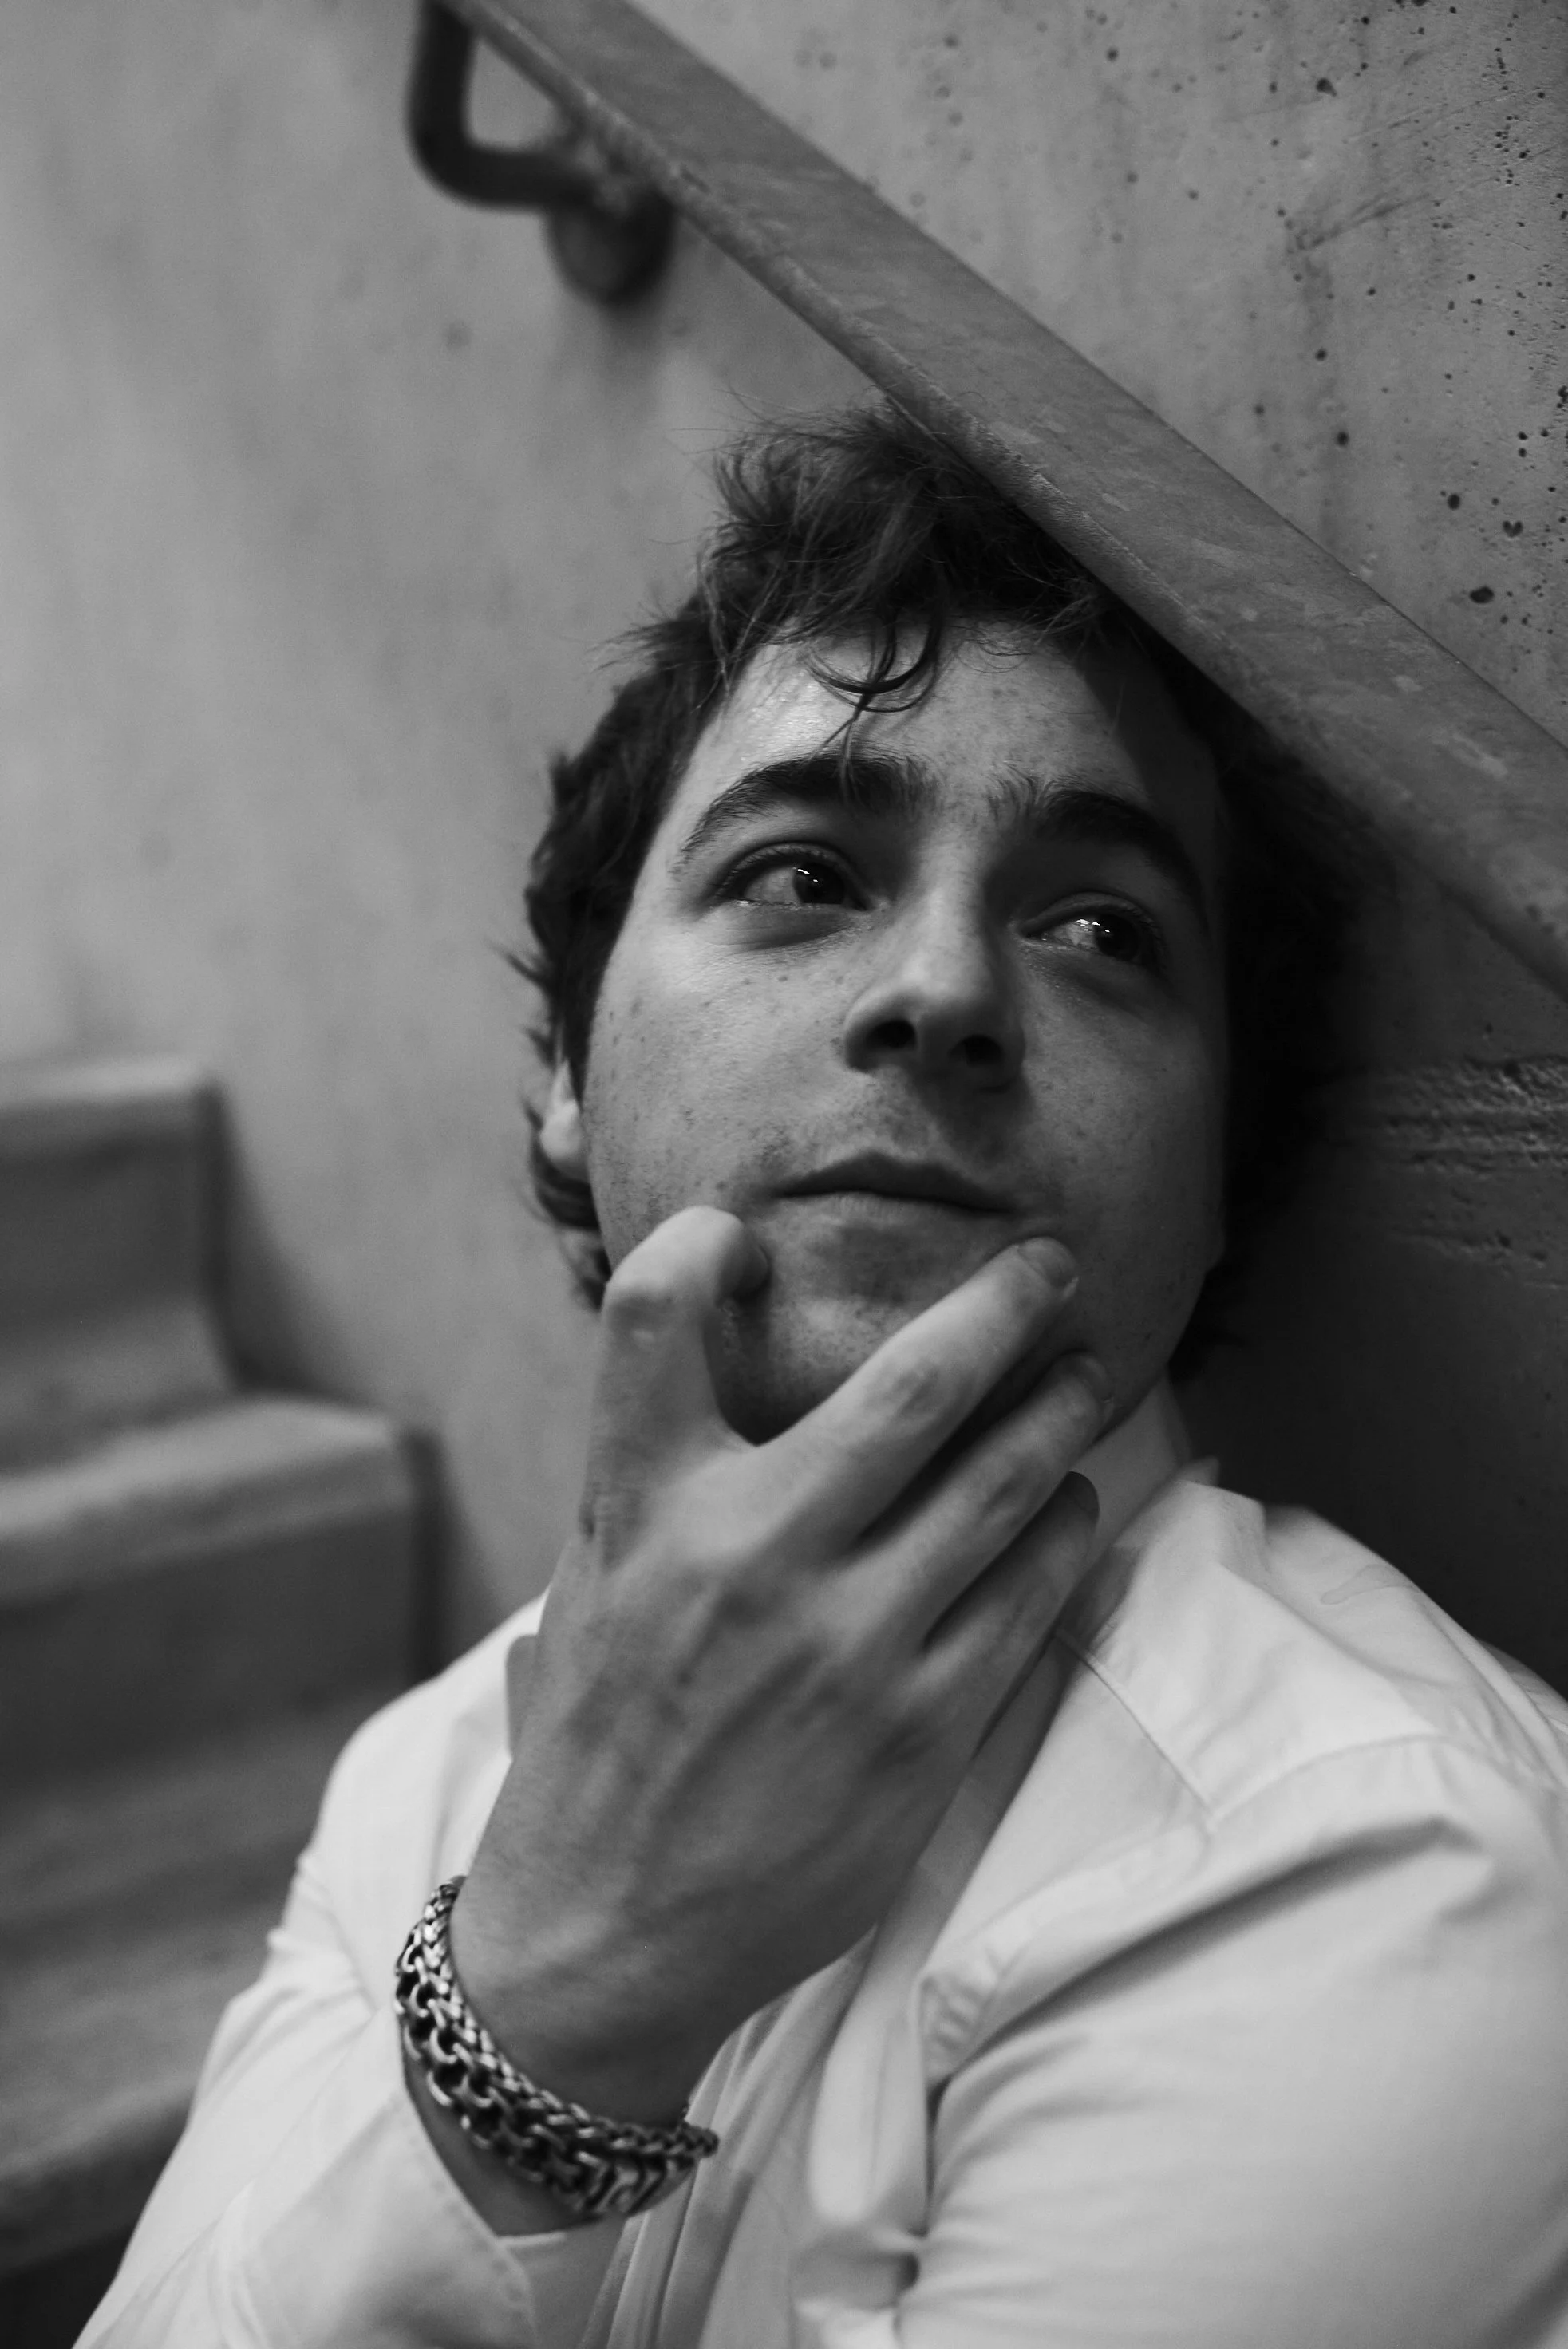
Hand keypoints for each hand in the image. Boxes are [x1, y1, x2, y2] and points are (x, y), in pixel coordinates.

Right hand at [450, 1207, 1107, 2145]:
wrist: (610, 1926)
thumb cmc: (602, 1734)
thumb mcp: (593, 1578)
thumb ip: (652, 1466)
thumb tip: (722, 1350)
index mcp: (645, 1505)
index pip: (652, 1316)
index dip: (699, 1243)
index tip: (745, 1230)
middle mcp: (751, 1553)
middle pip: (915, 1383)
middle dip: (1008, 1302)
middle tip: (1052, 1265)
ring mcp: (849, 1642)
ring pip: (1005, 1482)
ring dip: (1062, 1410)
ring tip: (1086, 1374)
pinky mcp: (922, 1727)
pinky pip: (1030, 1592)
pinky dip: (1063, 1529)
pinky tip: (1068, 1505)